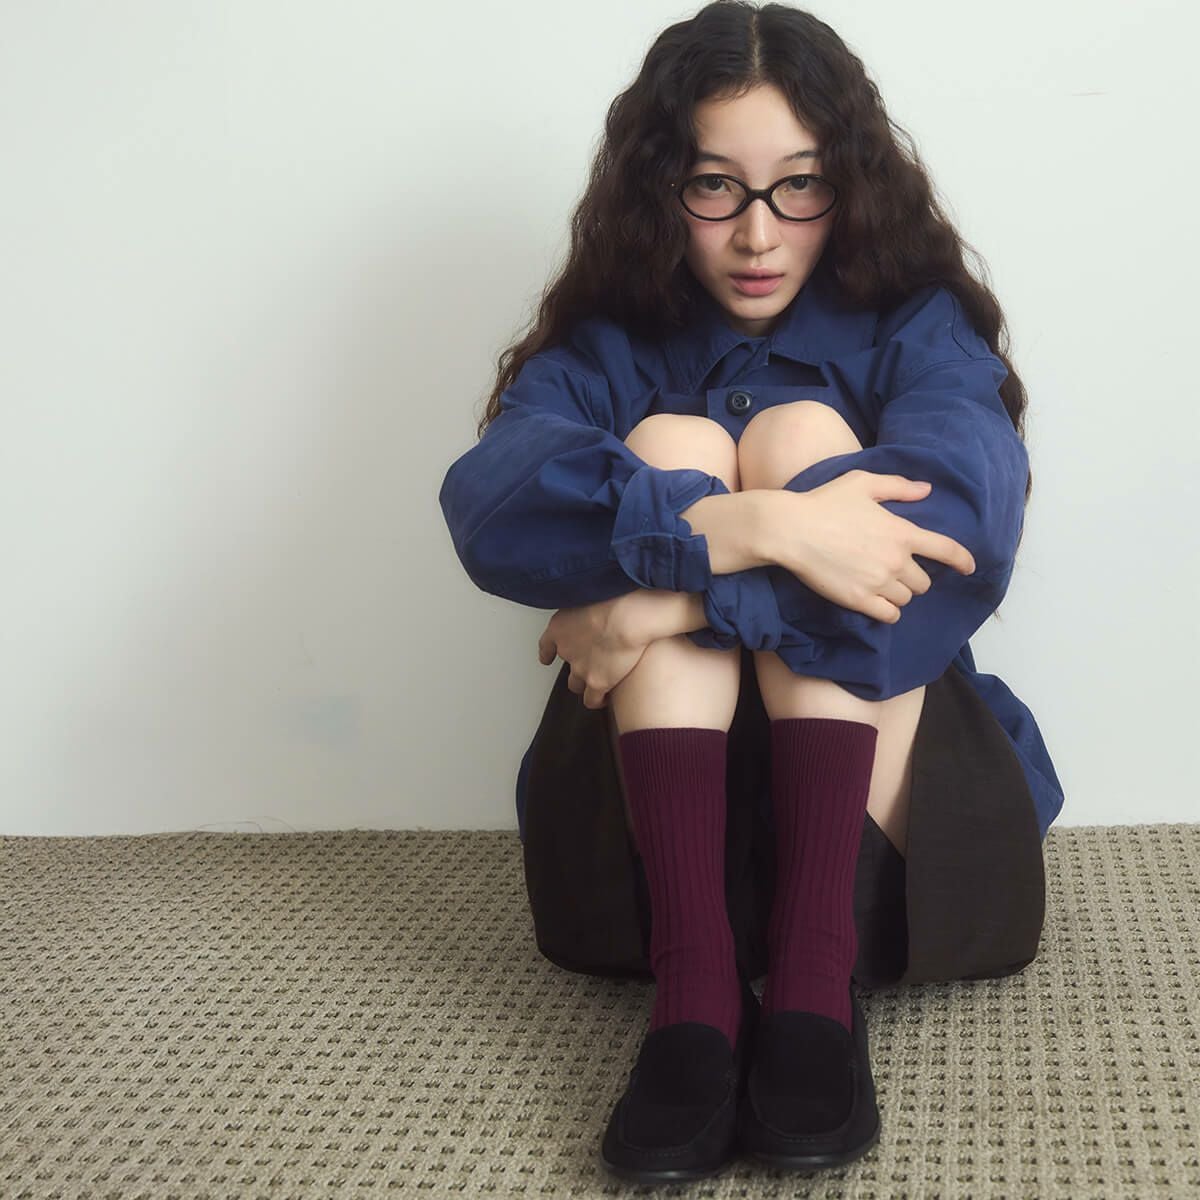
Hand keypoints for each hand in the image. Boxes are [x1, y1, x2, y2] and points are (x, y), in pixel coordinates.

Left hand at [536, 594, 652, 709]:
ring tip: (598, 683)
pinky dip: (597, 700)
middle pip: (564, 666)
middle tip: (589, 664)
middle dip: (575, 667)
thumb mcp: (591, 593)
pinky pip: (592, 700)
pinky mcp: (597, 682)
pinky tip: (604, 699)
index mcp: (559, 627)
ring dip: (585, 684)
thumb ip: (586, 603)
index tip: (548, 657)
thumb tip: (594, 602)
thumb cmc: (615, 597)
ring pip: (576, 685)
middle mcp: (565, 650)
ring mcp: (579, 668)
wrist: (626, 616)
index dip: (548, 652)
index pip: (547, 644)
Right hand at [775, 471, 977, 623]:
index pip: (946, 550)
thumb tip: (926, 489)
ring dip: (898, 594)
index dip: (962, 560)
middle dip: (914, 577)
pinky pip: (889, 615)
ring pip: (905, 599)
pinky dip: (887, 611)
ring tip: (881, 584)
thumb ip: (898, 487)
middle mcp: (897, 561)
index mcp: (902, 532)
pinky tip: (877, 603)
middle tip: (895, 571)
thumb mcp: (862, 483)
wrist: (791, 530)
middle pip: (923, 582)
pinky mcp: (859, 600)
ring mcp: (878, 582)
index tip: (969, 568)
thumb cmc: (824, 502)